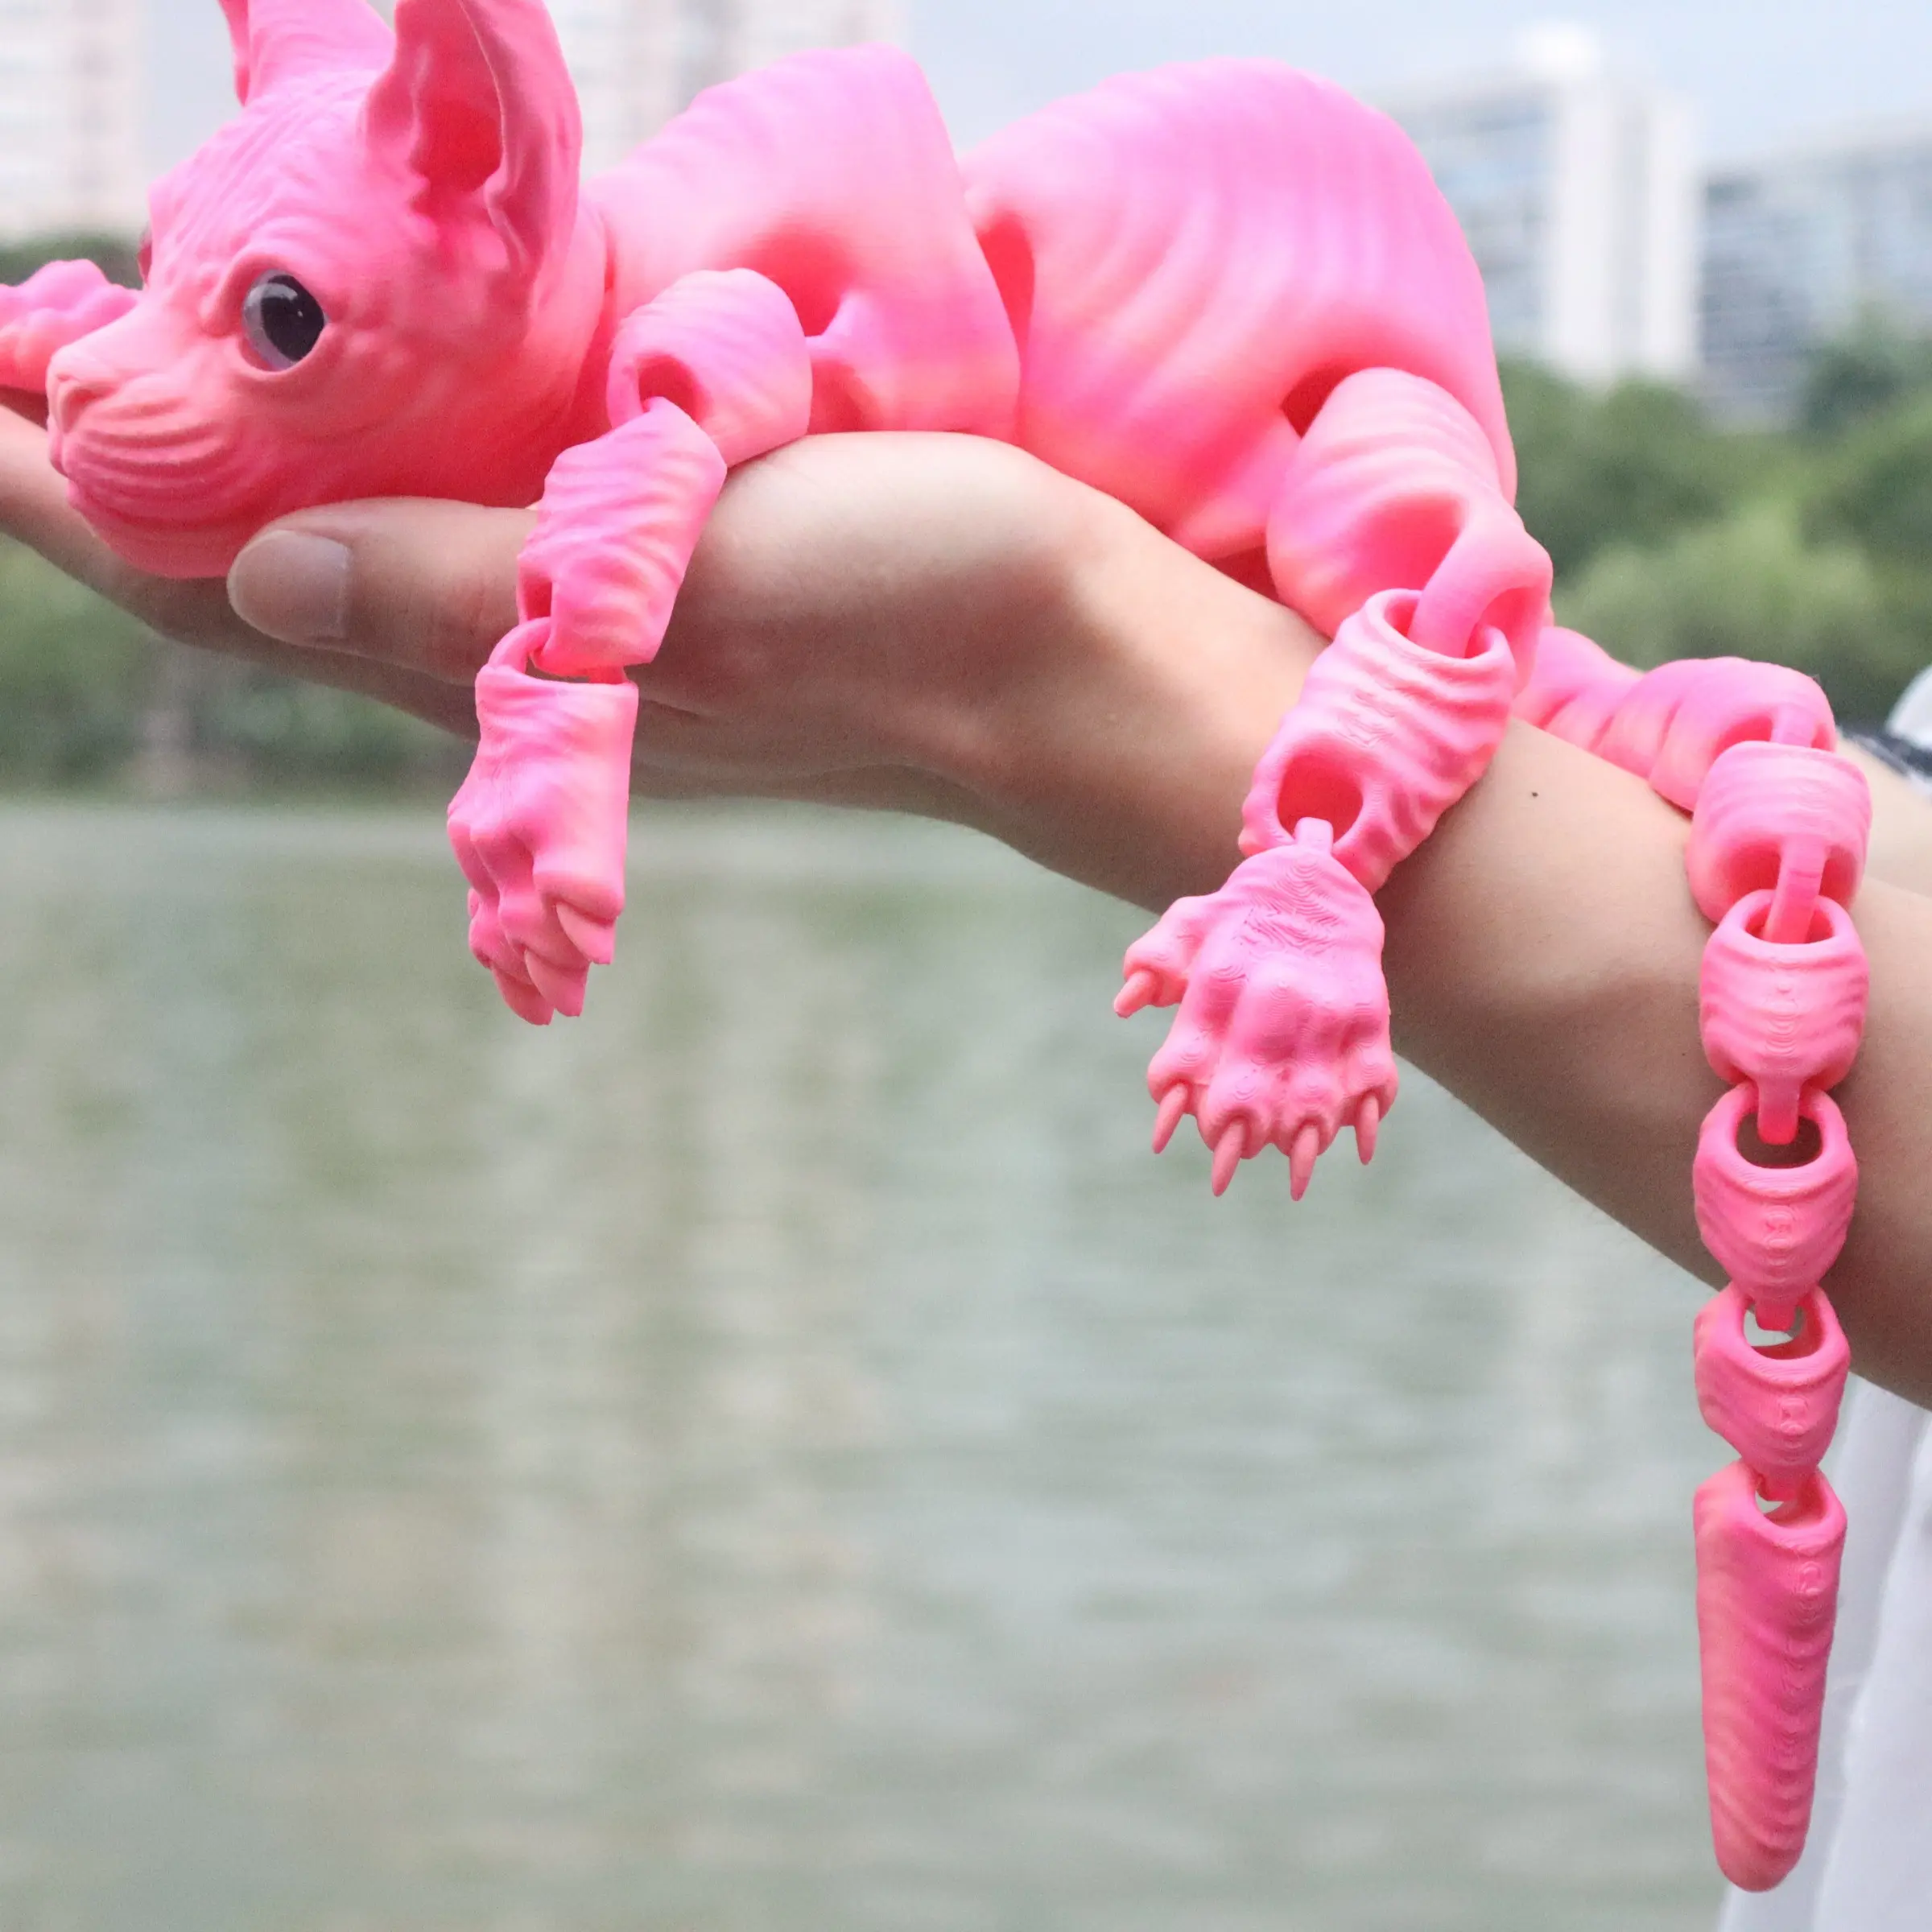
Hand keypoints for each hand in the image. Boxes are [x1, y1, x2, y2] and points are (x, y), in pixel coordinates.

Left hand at [0, 406, 1118, 831]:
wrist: (1066, 656)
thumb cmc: (913, 614)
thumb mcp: (696, 590)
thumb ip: (477, 592)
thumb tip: (252, 576)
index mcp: (490, 664)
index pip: (217, 586)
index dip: (69, 495)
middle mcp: (496, 653)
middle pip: (250, 568)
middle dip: (117, 465)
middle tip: (28, 336)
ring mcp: (559, 619)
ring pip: (341, 537)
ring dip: (229, 451)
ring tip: (145, 343)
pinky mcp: (627, 571)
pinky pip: (444, 512)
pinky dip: (358, 440)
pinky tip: (354, 376)